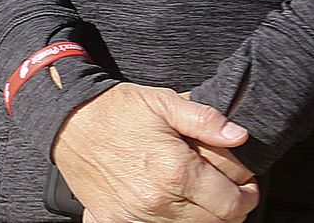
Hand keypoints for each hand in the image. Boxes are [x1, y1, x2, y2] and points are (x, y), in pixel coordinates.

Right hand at [52, 84, 259, 222]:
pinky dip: (166, 219)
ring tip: (191, 190)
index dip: (246, 194)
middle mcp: (157, 200)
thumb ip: (205, 119)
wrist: (68, 120)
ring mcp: (135, 216)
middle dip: (225, 205)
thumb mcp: (163, 102)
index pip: (231, 203)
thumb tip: (239, 135)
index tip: (245, 186)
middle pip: (214, 222)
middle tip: (221, 186)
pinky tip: (164, 200)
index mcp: (175, 170)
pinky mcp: (116, 221)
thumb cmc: (115, 109)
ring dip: (197, 214)